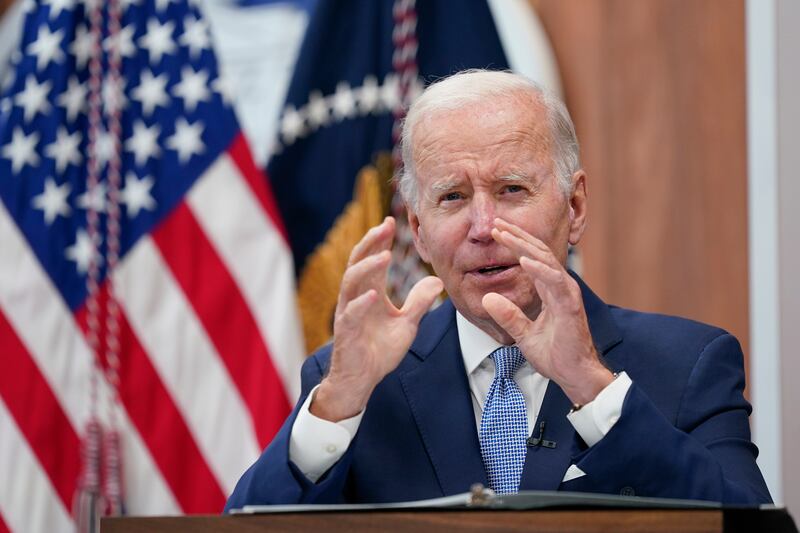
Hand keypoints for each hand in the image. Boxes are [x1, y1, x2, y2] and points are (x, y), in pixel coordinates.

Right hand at [312, 217, 442, 421]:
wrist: (361, 380)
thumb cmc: (378, 350)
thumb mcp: (407, 324)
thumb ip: (419, 302)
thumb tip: (436, 280)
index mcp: (370, 291)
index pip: (373, 258)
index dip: (381, 240)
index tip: (393, 221)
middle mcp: (356, 297)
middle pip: (359, 261)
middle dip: (372, 242)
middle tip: (386, 225)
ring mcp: (349, 313)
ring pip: (351, 282)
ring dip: (367, 267)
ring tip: (384, 256)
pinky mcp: (346, 332)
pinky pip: (351, 314)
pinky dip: (361, 303)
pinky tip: (373, 294)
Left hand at [481, 218, 613, 404]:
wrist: (574, 374)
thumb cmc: (555, 355)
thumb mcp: (523, 334)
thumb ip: (508, 316)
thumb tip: (487, 299)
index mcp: (550, 290)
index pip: (532, 258)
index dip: (515, 243)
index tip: (496, 231)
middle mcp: (560, 287)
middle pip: (538, 252)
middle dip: (517, 236)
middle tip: (496, 222)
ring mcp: (567, 293)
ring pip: (545, 260)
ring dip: (524, 245)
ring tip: (504, 233)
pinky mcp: (570, 305)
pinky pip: (554, 281)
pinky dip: (539, 269)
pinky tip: (523, 259)